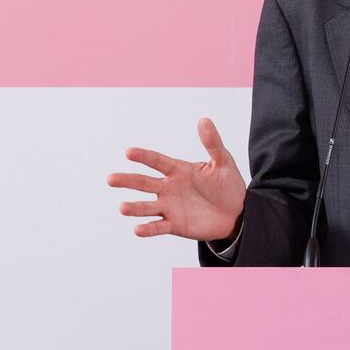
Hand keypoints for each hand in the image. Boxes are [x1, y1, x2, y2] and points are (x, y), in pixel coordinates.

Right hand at [109, 118, 247, 241]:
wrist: (238, 212)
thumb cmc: (227, 185)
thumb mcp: (222, 162)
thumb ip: (212, 143)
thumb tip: (204, 120)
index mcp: (178, 170)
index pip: (157, 161)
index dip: (144, 156)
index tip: (129, 152)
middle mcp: (169, 188)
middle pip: (144, 183)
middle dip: (127, 180)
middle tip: (111, 179)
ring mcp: (170, 207)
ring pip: (146, 207)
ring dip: (134, 208)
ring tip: (122, 207)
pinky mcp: (175, 225)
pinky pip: (158, 227)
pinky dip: (148, 229)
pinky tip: (138, 229)